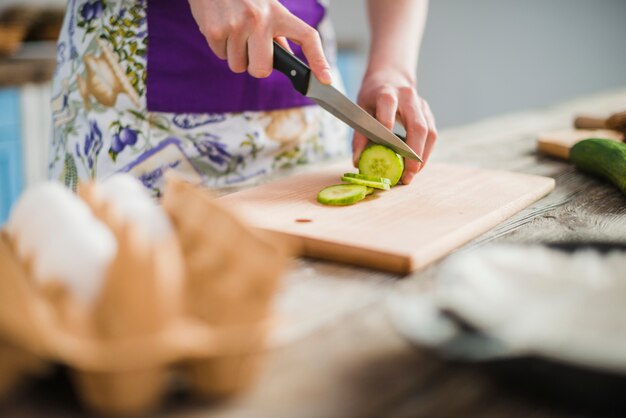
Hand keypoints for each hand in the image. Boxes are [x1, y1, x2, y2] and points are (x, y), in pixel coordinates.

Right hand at [188, 0, 331, 83]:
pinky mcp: (216, 30)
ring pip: (239, 66)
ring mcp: (237, 25)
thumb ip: (277, 33)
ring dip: (235, 54)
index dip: (319, 61)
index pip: (307, 38)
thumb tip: (285, 59)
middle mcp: (259, 19)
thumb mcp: (266, 7)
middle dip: (255, 66)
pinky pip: (221, 56)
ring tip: (233, 30)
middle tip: (251, 48)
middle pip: (262, 70)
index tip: (326, 79)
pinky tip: (222, 27)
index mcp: (279, 13)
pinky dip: (221, 47)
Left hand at [352, 69, 436, 184]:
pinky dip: (425, 152)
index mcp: (387, 92)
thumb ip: (359, 135)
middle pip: (417, 125)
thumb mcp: (360, 110)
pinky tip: (417, 165)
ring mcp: (421, 105)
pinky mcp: (428, 113)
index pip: (388, 105)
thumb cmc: (372, 96)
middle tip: (408, 175)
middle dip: (413, 153)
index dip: (387, 125)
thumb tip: (358, 162)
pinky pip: (432, 134)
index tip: (387, 149)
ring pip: (429, 132)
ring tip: (412, 174)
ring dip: (423, 156)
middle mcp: (408, 97)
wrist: (390, 77)